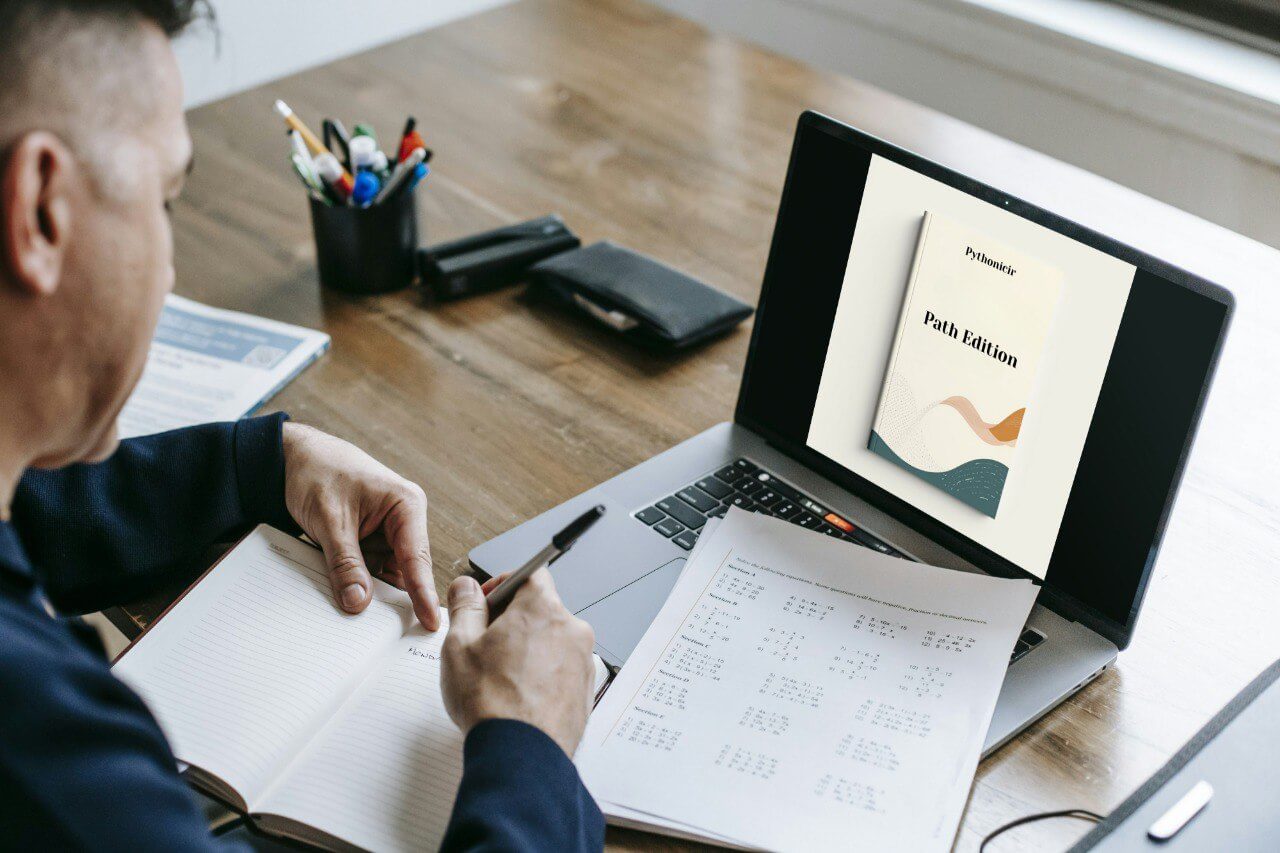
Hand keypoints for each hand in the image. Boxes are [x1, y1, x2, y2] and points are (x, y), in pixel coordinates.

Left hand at [282, 422, 438, 628]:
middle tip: (391, 634)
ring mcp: (386, 533)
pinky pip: (368, 571)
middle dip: (394, 598)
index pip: (417, 557)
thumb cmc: (317, 471)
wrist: (290, 458)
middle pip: (405, 571)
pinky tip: (348, 599)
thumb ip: (346, 563)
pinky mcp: (369, 542)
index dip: (423, 593)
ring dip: (372, 592)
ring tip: (362, 620)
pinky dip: (357, 584)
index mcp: (405, 505)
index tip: (428, 621)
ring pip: (385, 575)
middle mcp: (402, 520)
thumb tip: (358, 602)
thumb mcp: (330, 520)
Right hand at [441, 570, 595, 755]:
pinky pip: (562, 669)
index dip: (503, 583)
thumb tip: (466, 587)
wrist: (522, 755)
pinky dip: (542, 674)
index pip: (530, 574)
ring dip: (528, 649)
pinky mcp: (586, 690)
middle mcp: (572, 629)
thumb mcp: (460, 645)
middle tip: (485, 645)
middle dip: (512, 621)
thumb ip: (465, 607)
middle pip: (541, 609)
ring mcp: (583, 661)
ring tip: (500, 677)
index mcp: (543, 609)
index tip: (486, 602)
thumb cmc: (492, 702)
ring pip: (552, 641)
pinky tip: (518, 696)